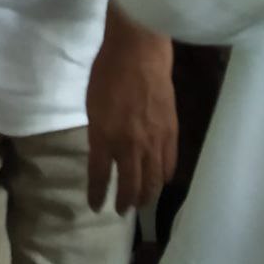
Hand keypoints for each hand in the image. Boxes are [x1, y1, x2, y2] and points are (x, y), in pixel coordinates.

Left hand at [86, 6, 176, 212]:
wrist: (138, 53)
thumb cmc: (108, 72)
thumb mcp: (92, 105)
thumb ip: (98, 132)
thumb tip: (104, 151)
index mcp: (104, 136)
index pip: (99, 176)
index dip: (97, 194)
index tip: (96, 206)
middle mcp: (129, 145)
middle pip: (130, 185)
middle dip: (125, 202)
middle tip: (122, 210)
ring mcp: (153, 141)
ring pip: (153, 181)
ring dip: (147, 196)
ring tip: (142, 202)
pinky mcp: (171, 133)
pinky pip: (169, 164)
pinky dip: (164, 177)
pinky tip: (161, 181)